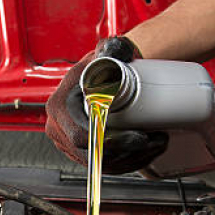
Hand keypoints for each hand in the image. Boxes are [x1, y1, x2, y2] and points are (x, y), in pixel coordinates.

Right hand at [45, 37, 168, 173]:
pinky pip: (104, 165)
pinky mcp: (81, 152)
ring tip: (156, 144)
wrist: (104, 73)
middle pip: (92, 155)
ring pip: (101, 164)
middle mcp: (58, 127)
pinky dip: (128, 162)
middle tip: (153, 141)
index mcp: (59, 106)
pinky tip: (147, 151)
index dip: (111, 142)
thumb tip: (116, 51)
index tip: (138, 137)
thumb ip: (111, 49)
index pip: (81, 136)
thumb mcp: (105, 54)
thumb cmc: (104, 64)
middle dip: (127, 153)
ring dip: (133, 159)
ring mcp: (68, 142)